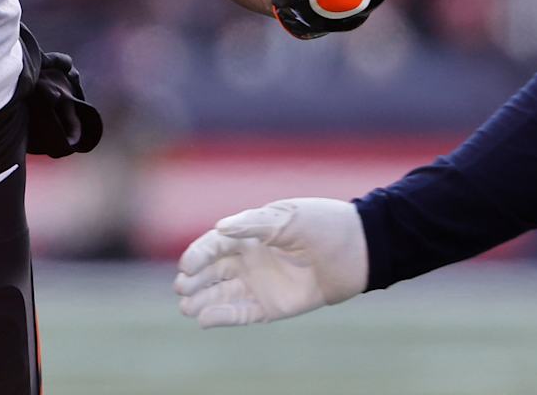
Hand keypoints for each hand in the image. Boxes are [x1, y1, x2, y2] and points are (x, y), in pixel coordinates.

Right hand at [174, 197, 367, 327]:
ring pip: (221, 295)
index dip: (198, 255)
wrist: (356, 250)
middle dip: (193, 280)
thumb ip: (252, 224)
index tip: (186, 265)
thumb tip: (220, 227)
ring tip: (185, 307)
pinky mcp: (272, 307)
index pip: (214, 245)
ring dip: (202, 301)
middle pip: (212, 272)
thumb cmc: (321, 224)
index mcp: (250, 234)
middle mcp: (250, 260)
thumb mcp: (286, 217)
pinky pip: (241, 314)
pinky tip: (204, 319)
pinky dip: (222, 317)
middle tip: (180, 288)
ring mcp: (260, 284)